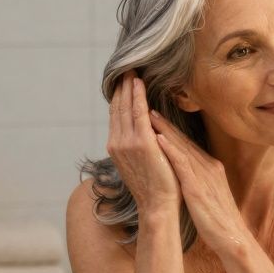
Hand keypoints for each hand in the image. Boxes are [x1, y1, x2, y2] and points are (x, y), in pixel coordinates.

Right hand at [106, 71, 179, 213]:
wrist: (157, 205)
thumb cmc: (154, 187)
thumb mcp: (139, 163)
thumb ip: (136, 145)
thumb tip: (142, 130)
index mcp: (116, 147)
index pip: (115, 115)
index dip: (118, 96)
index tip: (122, 80)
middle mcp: (117, 142)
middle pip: (117, 107)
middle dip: (121, 86)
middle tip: (125, 67)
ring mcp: (127, 142)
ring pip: (126, 106)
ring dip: (128, 86)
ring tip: (131, 70)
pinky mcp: (142, 142)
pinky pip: (139, 112)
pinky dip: (138, 96)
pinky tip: (139, 83)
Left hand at [149, 112, 249, 254]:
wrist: (233, 237)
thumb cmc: (220, 220)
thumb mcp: (210, 193)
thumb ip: (200, 180)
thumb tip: (188, 174)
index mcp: (211, 168)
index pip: (188, 145)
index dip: (172, 130)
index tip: (157, 118)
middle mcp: (209, 167)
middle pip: (184, 141)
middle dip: (166, 124)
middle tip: (148, 107)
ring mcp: (204, 176)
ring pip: (182, 148)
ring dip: (165, 130)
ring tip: (150, 115)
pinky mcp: (197, 188)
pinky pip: (182, 165)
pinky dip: (170, 150)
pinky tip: (158, 139)